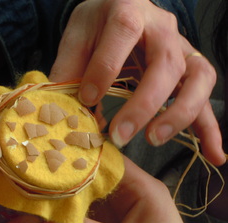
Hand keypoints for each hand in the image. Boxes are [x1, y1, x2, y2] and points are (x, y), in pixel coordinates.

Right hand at [35, 157, 226, 222]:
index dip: (79, 154)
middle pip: (85, 183)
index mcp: (140, 191)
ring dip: (52, 206)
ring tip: (25, 197)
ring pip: (74, 208)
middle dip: (59, 180)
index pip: (106, 163)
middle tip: (28, 174)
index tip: (49, 149)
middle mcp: (122, 203)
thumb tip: (43, 222)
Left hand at [50, 0, 224, 165]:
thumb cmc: (96, 27)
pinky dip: (211, 128)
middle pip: (166, 64)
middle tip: (120, 135)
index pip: (122, 34)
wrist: (120, 9)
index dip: (104, 70)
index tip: (87, 100)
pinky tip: (214, 154)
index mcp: (128, 11)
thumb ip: (68, 69)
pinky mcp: (190, 70)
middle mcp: (162, 29)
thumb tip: (63, 112)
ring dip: (179, 113)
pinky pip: (207, 98)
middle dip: (143, 104)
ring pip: (197, 79)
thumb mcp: (77, 37)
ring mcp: (182, 49)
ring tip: (153, 140)